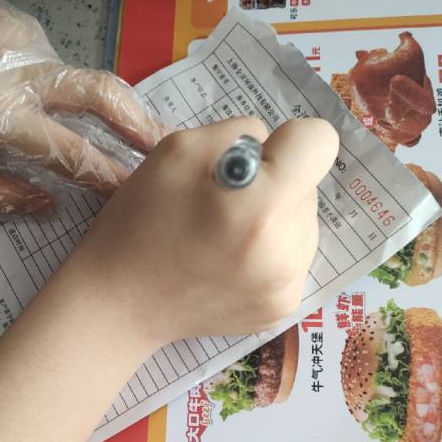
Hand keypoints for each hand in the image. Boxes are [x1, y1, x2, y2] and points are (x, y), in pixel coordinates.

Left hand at [0, 0, 162, 215]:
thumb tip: (48, 205)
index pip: (71, 151)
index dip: (109, 175)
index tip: (137, 192)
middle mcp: (19, 71)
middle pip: (99, 91)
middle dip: (139, 121)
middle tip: (166, 145)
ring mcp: (23, 41)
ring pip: (83, 76)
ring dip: (112, 106)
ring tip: (134, 133)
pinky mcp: (21, 27)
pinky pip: (58, 64)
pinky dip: (68, 90)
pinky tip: (56, 103)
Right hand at [69, 115, 338, 346]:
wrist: (121, 301)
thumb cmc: (142, 219)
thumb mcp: (179, 148)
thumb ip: (240, 134)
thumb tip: (274, 149)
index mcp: (262, 204)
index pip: (320, 141)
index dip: (286, 141)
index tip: (253, 161)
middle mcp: (286, 250)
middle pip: (311, 184)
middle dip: (275, 183)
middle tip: (223, 203)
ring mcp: (288, 285)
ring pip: (305, 221)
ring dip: (275, 218)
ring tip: (225, 235)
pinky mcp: (283, 308)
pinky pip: (296, 257)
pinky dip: (271, 251)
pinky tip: (230, 261)